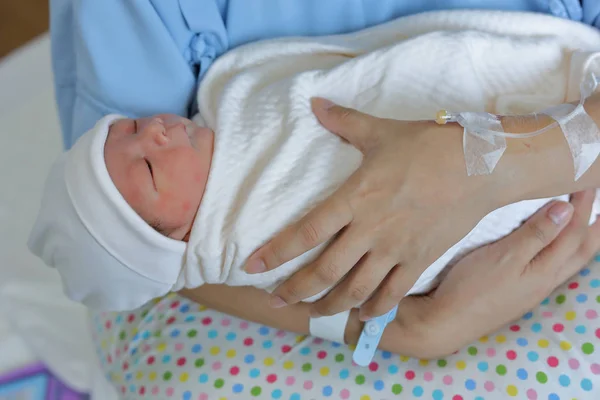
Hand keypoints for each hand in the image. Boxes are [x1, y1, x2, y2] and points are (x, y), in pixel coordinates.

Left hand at [245, 98, 506, 318]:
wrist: (479, 167)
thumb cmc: (427, 146)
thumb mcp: (381, 131)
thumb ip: (343, 121)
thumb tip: (314, 103)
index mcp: (355, 198)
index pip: (306, 232)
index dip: (276, 252)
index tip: (253, 266)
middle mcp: (370, 230)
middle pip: (325, 271)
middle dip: (296, 290)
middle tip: (276, 301)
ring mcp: (395, 250)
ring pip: (355, 290)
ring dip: (329, 305)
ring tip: (311, 312)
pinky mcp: (419, 261)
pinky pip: (392, 294)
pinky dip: (373, 309)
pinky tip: (360, 314)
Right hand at [388, 190, 599, 358]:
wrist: (446, 321)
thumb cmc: (472, 287)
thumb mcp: (504, 256)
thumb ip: (536, 234)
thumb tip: (566, 210)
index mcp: (545, 270)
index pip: (574, 233)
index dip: (583, 206)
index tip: (586, 180)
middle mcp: (545, 281)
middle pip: (581, 250)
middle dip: (593, 224)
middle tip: (595, 200)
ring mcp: (531, 288)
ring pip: (568, 260)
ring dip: (580, 239)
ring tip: (584, 221)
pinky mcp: (517, 291)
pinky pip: (552, 266)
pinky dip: (561, 249)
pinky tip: (550, 247)